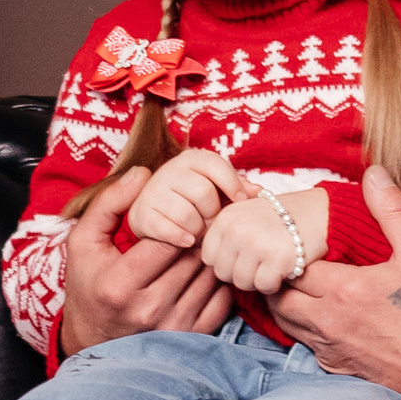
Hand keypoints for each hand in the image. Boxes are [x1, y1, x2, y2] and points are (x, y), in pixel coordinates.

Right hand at [58, 165, 237, 354]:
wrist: (93, 337)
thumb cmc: (88, 283)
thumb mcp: (84, 240)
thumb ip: (110, 203)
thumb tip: (143, 173)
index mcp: (120, 284)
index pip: (167, 241)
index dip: (178, 222)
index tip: (176, 219)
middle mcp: (148, 309)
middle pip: (192, 258)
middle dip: (198, 236)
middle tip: (198, 224)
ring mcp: (172, 327)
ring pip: (210, 277)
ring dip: (210, 256)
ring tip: (201, 245)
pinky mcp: (190, 337)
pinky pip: (222, 301)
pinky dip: (219, 281)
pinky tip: (205, 271)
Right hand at [126, 149, 245, 251]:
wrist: (154, 212)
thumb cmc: (194, 200)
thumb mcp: (216, 188)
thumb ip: (237, 187)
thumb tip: (258, 191)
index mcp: (191, 159)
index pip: (216, 165)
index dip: (232, 185)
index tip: (240, 202)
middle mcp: (170, 170)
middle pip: (204, 194)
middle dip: (213, 214)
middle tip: (213, 223)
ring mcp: (153, 191)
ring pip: (187, 215)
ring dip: (198, 230)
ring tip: (199, 232)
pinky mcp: (142, 213)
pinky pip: (168, 230)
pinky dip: (182, 238)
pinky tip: (187, 240)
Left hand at [200, 182, 332, 297]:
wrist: (319, 212)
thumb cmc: (280, 217)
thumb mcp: (246, 212)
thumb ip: (224, 231)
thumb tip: (204, 257)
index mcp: (226, 217)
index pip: (208, 257)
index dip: (226, 261)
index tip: (244, 256)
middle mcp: (237, 229)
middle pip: (223, 273)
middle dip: (241, 273)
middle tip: (261, 261)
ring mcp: (256, 244)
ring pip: (242, 283)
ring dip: (258, 279)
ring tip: (272, 263)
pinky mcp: (277, 258)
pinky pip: (264, 286)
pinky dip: (274, 283)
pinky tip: (283, 268)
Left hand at [270, 167, 400, 399]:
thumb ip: (393, 212)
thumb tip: (374, 174)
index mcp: (343, 288)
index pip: (292, 262)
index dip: (290, 249)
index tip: (300, 239)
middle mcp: (326, 320)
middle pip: (277, 292)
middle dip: (279, 274)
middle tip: (289, 259)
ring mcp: (326, 346)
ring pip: (282, 319)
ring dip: (283, 299)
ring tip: (296, 282)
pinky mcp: (332, 366)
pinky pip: (299, 342)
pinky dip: (298, 326)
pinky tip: (314, 313)